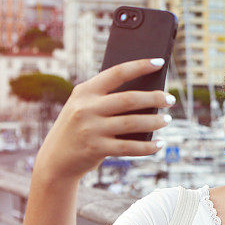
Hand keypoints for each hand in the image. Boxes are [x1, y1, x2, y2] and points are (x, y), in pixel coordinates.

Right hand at [34, 58, 173, 182]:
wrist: (54, 161)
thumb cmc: (78, 128)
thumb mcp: (83, 107)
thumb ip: (106, 99)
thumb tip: (148, 96)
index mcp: (84, 91)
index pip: (117, 73)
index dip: (140, 66)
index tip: (160, 63)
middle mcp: (86, 108)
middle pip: (129, 99)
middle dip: (154, 98)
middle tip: (170, 99)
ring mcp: (90, 129)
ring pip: (132, 123)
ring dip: (154, 121)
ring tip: (167, 120)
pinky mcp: (95, 149)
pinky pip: (129, 147)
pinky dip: (147, 147)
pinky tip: (159, 144)